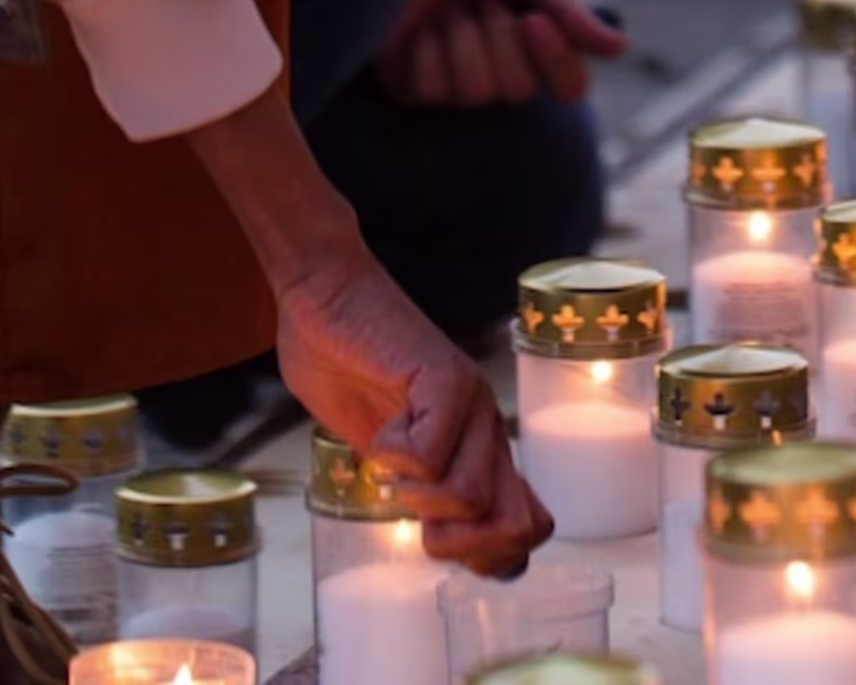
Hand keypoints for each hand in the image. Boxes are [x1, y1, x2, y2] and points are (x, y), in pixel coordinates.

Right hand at [273, 243, 548, 572]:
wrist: (326, 294)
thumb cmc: (348, 367)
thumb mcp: (385, 452)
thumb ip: (414, 489)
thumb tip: (438, 542)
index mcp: (478, 449)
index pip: (528, 527)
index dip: (490, 561)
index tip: (437, 545)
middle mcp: (487, 428)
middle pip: (519, 527)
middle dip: (461, 549)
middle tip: (415, 522)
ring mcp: (472, 402)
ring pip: (471, 495)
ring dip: (418, 500)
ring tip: (390, 472)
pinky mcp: (444, 378)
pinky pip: (429, 453)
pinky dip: (393, 458)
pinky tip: (380, 432)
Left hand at [376, 0, 624, 107]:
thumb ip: (567, 9)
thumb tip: (619, 48)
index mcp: (539, 42)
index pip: (569, 86)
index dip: (554, 60)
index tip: (532, 19)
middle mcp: (501, 68)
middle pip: (517, 90)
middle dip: (496, 37)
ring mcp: (454, 80)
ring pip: (473, 91)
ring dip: (459, 39)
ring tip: (445, 6)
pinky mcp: (410, 83)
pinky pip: (427, 88)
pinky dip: (423, 49)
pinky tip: (415, 25)